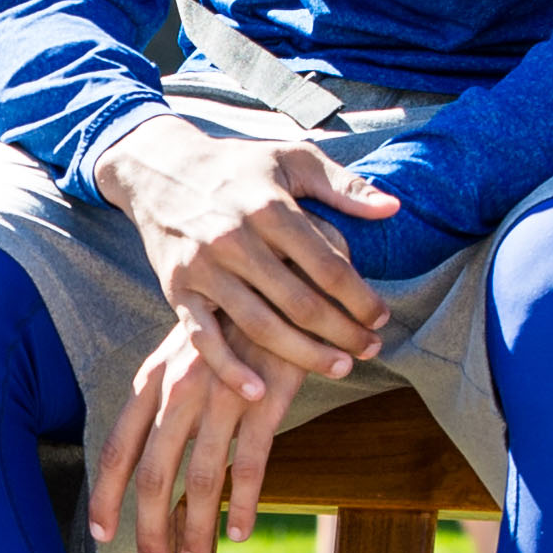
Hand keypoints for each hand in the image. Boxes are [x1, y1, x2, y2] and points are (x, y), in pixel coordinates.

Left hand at [90, 313, 302, 552]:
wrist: (283, 282)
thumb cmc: (233, 326)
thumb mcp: (186, 353)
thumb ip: (167, 397)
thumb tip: (152, 451)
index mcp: (155, 378)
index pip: (119, 445)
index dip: (107, 495)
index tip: (102, 533)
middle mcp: (180, 388)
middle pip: (153, 473)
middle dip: (149, 527)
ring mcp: (221, 395)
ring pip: (200, 479)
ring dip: (196, 528)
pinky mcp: (263, 401)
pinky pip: (249, 466)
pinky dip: (242, 506)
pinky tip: (240, 532)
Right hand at [93, 118, 399, 386]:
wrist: (159, 169)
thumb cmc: (237, 166)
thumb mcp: (292, 159)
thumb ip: (343, 185)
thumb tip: (393, 207)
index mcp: (270, 208)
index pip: (328, 266)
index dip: (361, 297)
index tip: (381, 317)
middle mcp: (236, 239)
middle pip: (300, 302)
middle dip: (342, 333)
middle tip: (370, 350)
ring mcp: (204, 268)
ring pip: (260, 326)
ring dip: (303, 355)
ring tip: (338, 368)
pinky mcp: (176, 289)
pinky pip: (203, 338)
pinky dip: (229, 369)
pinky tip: (258, 392)